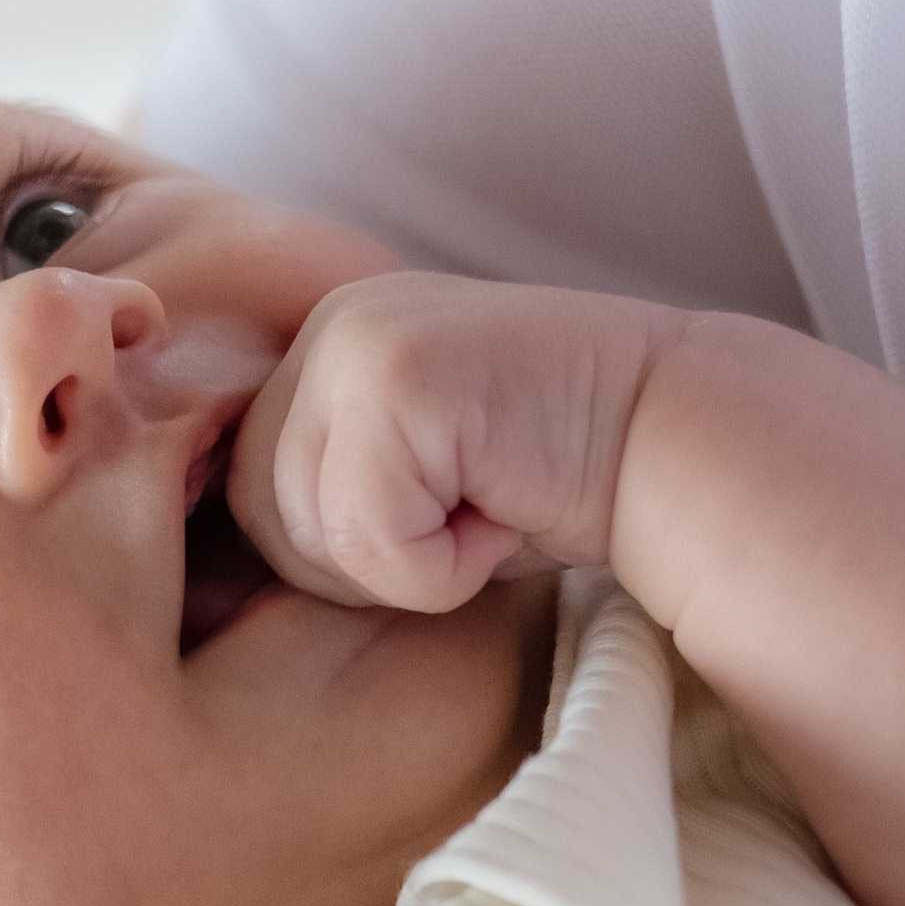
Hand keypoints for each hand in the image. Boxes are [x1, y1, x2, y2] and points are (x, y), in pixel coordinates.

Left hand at [229, 272, 657, 613]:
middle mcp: (328, 325)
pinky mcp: (396, 376)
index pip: (249, 496)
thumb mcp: (414, 484)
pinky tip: (508, 504)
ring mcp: (357, 340)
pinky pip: (368, 538)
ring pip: (312, 534)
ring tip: (491, 502)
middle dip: (368, 558)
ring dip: (412, 563)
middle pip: (262, 517)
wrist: (681, 446)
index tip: (445, 516)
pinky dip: (444, 566)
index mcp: (320, 346)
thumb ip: (327, 493)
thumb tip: (222, 580)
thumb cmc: (554, 484)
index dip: (346, 548)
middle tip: (472, 514)